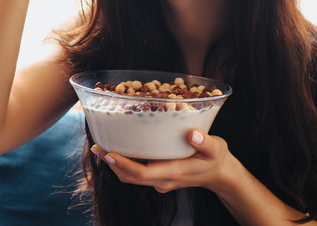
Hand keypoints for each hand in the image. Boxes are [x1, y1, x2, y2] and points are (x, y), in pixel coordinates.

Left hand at [90, 130, 235, 193]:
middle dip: (112, 163)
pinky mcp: (159, 176)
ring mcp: (160, 180)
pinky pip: (137, 173)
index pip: (142, 173)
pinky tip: (118, 149)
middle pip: (131, 177)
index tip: (108, 154)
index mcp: (174, 172)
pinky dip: (125, 163)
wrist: (220, 175)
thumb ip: (206, 142)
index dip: (123, 165)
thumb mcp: (216, 148)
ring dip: (116, 164)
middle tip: (97, 146)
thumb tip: (193, 134)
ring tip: (101, 147)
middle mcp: (163, 179)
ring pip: (132, 177)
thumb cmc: (217, 159)